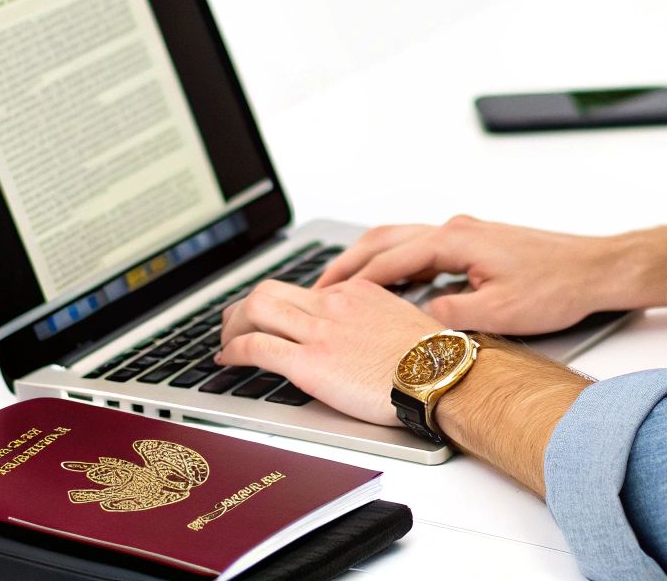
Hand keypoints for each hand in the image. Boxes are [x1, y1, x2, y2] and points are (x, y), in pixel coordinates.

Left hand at [216, 278, 443, 425]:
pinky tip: (226, 360)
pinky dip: (233, 351)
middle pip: (269, 290)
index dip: (280, 306)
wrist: (442, 375)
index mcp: (356, 293)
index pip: (303, 290)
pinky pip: (256, 347)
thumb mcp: (403, 322)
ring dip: (230, 326)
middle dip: (242, 308)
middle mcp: (333, 304)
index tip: (274, 320)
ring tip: (224, 343)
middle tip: (233, 326)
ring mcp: (319, 331)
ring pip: (255, 309)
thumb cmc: (434, 358)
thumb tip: (364, 335)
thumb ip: (375, 321)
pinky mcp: (310, 363)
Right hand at [314, 215, 617, 334]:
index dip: (351, 282)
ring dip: (370, 259)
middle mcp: (455, 229)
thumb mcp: (497, 312)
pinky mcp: (476, 242)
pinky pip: (422, 247)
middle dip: (347, 263)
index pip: (386, 261)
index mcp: (453, 240)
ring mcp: (465, 233)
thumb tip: (415, 325)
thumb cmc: (556, 286)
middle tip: (317, 287)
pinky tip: (392, 281)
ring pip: (402, 240)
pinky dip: (396, 261)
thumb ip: (449, 317)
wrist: (594, 270)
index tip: (323, 299)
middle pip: (384, 240)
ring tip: (343, 283)